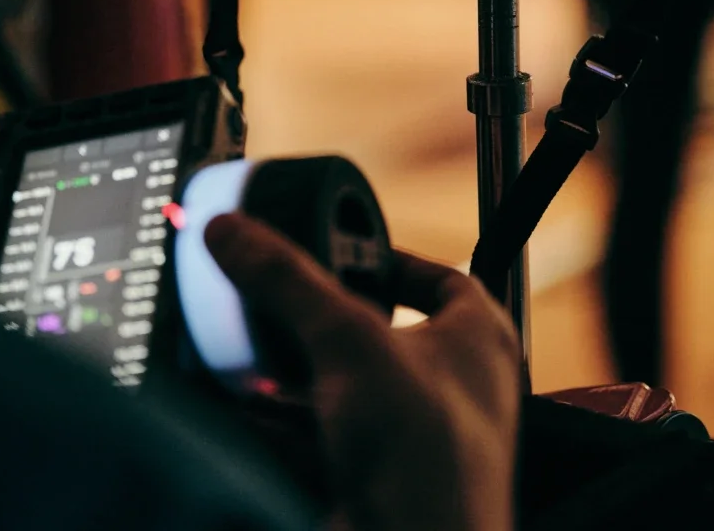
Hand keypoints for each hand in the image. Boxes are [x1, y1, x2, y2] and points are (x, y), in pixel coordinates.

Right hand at [206, 214, 520, 530]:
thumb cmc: (427, 458)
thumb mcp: (350, 342)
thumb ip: (289, 281)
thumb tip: (238, 233)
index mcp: (476, 340)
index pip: (443, 279)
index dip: (395, 259)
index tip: (347, 249)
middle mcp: (451, 388)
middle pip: (378, 333)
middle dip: (320, 320)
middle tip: (277, 298)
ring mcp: (411, 440)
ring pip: (340, 390)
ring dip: (289, 376)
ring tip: (243, 348)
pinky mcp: (371, 480)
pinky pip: (316, 441)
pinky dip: (275, 427)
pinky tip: (237, 409)